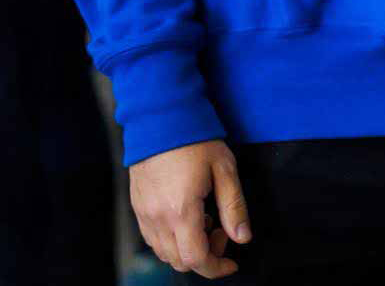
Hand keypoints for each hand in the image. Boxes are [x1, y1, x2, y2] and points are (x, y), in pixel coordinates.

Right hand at [128, 139, 249, 277]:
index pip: (196, 258)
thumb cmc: (196, 141)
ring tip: (206, 219)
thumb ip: (234, 207)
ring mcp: (144, 214)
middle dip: (205, 256)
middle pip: (179, 261)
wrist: (161, 119)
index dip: (216, 268)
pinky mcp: (138, 207)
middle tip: (222, 230)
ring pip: (164, 252)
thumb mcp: (225, 170)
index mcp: (181, 211)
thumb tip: (243, 237)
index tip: (232, 262)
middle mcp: (157, 218)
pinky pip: (153, 238)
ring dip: (187, 248)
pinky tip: (188, 216)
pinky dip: (172, 238)